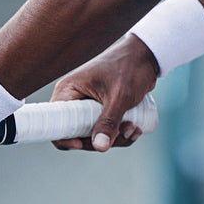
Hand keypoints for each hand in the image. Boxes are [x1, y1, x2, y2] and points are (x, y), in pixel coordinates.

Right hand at [50, 34, 159, 152]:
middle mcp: (74, 99)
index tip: (82, 144)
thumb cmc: (130, 68)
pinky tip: (136, 128)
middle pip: (77, 134)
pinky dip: (120, 134)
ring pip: (95, 135)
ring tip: (134, 127)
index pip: (55, 123)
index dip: (64, 139)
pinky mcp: (101, 110)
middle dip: (102, 139)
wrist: (147, 56)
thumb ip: (109, 122)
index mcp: (68, 91)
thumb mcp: (119, 97)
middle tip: (125, 131)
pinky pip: (106, 130)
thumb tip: (99, 147)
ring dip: (116, 137)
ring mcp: (88, 106)